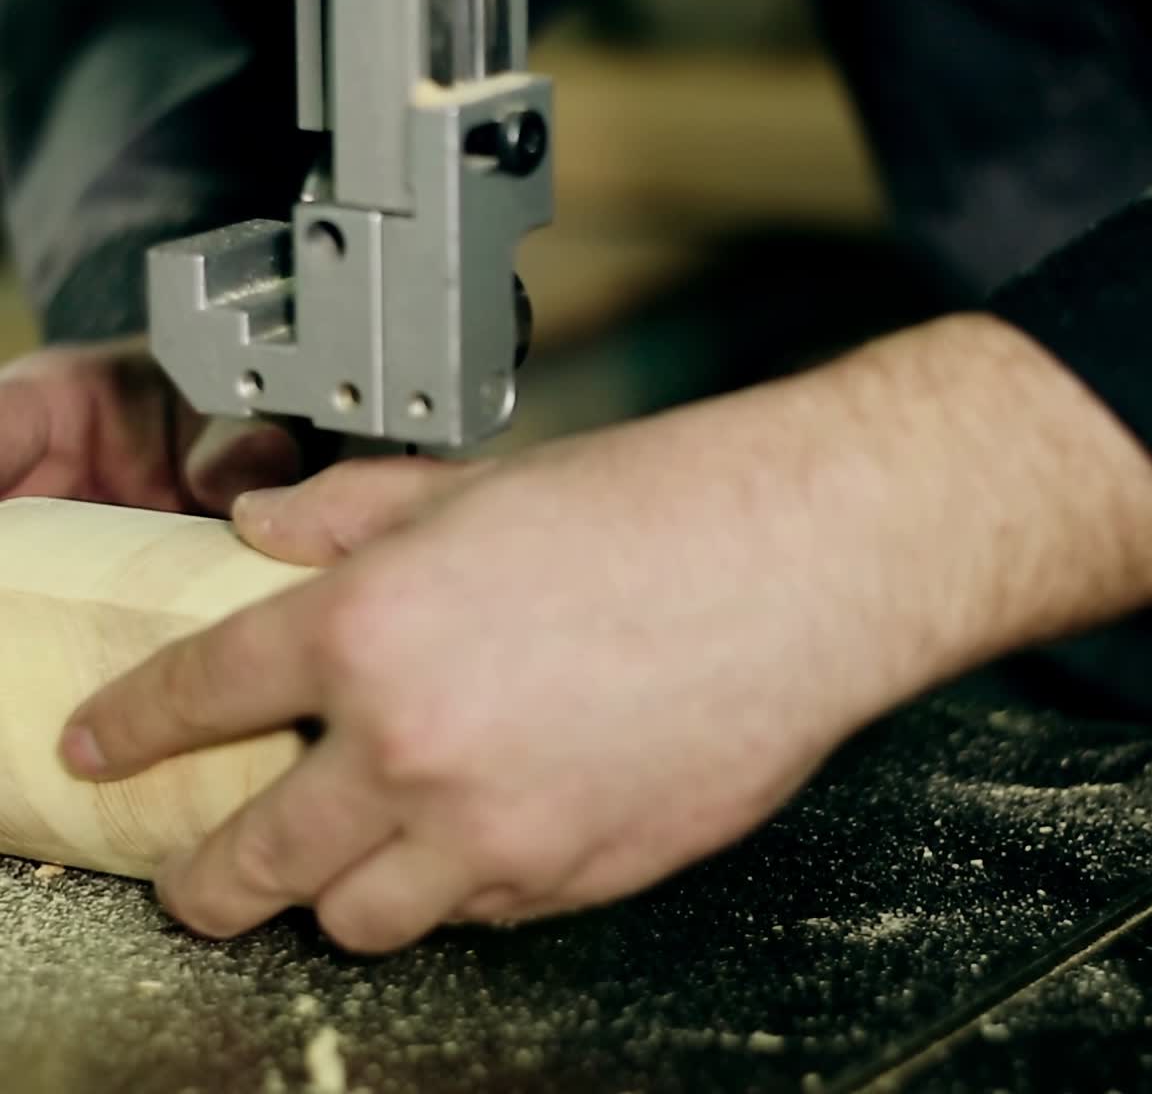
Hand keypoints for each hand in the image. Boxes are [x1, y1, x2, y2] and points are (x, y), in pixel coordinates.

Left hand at [60, 315, 1151, 951]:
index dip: (135, 722)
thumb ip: (349, 513)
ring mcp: (497, 828)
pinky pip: (482, 912)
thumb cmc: (655, 509)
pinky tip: (490, 826)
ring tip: (361, 852)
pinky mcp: (576, 875)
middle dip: (206, 879)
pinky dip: (462, 884)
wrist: (795, 562)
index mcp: (372, 627)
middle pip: (254, 862)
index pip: (201, 693)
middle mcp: (415, 746)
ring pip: (362, 918)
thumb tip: (265, 528)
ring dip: (343, 891)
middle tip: (202, 876)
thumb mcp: (479, 484)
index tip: (105, 744)